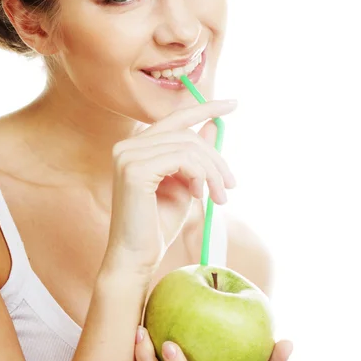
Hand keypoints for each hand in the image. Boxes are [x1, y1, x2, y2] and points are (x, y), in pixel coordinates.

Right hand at [104, 99, 237, 276]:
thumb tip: (213, 125)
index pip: (175, 118)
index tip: (234, 103)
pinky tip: (199, 195)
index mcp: (137, 147)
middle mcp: (128, 146)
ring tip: (218, 197)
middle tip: (230, 185)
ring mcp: (127, 155)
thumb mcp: (185, 184)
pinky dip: (199, 176)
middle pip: (187, 134)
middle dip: (216, 159)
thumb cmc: (158, 225)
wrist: (137, 257)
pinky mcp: (134, 169)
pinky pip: (182, 159)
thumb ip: (196, 156)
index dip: (205, 108)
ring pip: (188, 147)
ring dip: (212, 172)